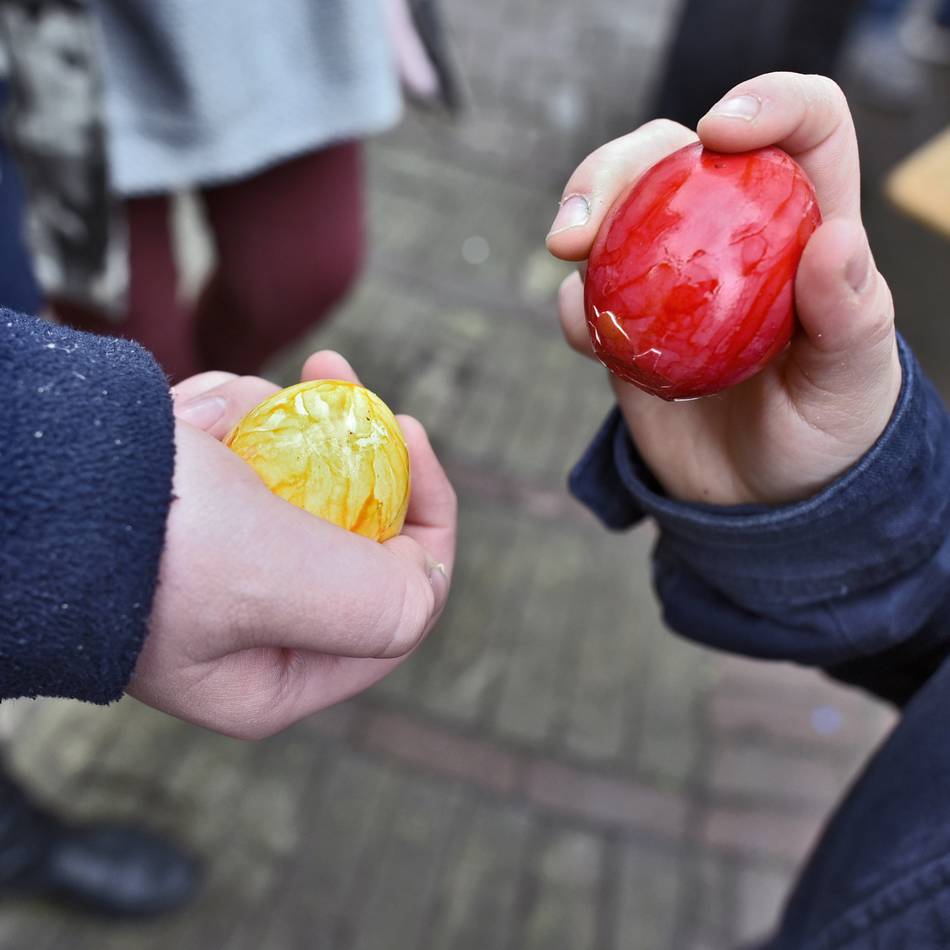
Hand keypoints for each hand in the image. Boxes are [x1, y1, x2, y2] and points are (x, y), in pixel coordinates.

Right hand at [128, 352, 456, 738]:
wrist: (17, 480)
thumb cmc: (140, 544)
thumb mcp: (271, 583)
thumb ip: (372, 603)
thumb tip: (426, 588)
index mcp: (280, 676)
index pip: (402, 600)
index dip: (423, 512)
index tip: (408, 433)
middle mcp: (255, 628)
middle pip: (351, 528)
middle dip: (342, 445)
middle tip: (328, 372)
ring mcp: (221, 568)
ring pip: (293, 476)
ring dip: (263, 426)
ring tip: (207, 414)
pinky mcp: (189, 517)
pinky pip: (240, 455)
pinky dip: (219, 419)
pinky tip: (183, 417)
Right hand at [548, 73, 900, 505]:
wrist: (758, 494)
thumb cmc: (821, 431)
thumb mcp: (853, 384)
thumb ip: (851, 316)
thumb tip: (834, 239)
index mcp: (807, 223)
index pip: (803, 129)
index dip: (768, 103)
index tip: (721, 132)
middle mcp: (731, 232)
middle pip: (673, 154)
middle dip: (621, 163)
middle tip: (588, 218)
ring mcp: (669, 274)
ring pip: (617, 208)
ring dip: (582, 213)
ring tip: (567, 248)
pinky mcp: (628, 320)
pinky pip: (587, 294)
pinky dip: (573, 306)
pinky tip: (584, 335)